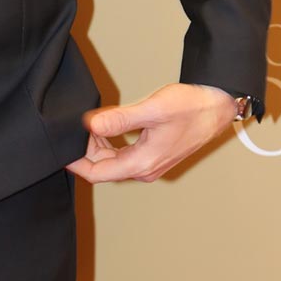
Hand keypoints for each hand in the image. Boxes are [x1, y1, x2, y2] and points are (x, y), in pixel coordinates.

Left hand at [66, 83, 235, 183]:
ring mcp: (150, 164)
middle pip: (103, 168)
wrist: (217, 107)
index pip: (97, 173)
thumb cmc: (191, 108)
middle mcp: (145, 169)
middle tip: (78, 126)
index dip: (76, 162)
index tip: (62, 147)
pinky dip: (111, 142)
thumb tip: (91, 125)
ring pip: (113, 161)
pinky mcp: (154, 155)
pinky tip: (110, 125)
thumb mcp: (152, 109)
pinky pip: (124, 155)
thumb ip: (120, 119)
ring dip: (98, 145)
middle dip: (86, 149)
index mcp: (142, 163)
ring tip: (93, 122)